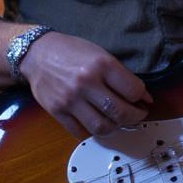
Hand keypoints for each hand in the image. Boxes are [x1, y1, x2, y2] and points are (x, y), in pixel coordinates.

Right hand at [20, 32, 151, 137]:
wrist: (37, 54)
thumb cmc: (71, 50)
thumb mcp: (99, 53)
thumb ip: (118, 74)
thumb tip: (139, 95)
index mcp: (102, 65)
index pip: (133, 90)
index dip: (143, 98)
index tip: (145, 100)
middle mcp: (87, 83)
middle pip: (119, 112)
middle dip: (135, 117)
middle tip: (138, 115)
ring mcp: (71, 100)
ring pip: (101, 127)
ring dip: (115, 127)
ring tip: (119, 121)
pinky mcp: (57, 112)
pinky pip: (80, 131)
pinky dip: (93, 132)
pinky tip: (98, 123)